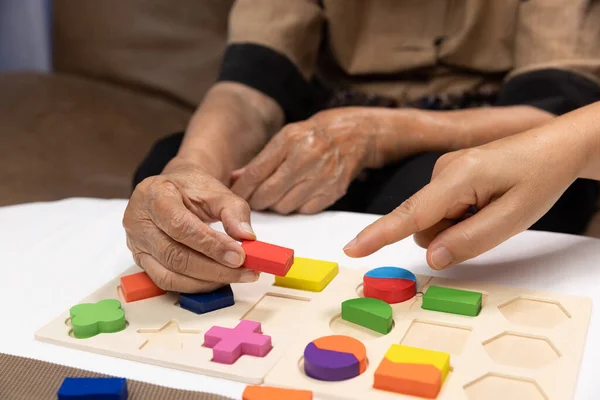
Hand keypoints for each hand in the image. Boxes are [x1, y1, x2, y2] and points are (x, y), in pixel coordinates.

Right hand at [123, 159, 259, 292]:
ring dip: (207, 282)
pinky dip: (196, 286)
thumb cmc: (192, 189)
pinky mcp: (142, 262)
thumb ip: (233, 210)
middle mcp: (138, 222)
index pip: (180, 226)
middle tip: (246, 271)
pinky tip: (218, 280)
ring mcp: (137, 245)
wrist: (174, 190)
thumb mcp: (216, 190)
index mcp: (153, 196)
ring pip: (170, 275)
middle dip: (215, 269)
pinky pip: (168, 282)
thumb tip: (246, 237)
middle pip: (175, 256)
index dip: (211, 245)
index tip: (239, 256)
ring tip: (237, 276)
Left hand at [230, 108, 382, 213]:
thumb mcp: (286, 136)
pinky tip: (294, 197)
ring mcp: (321, 177)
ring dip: (275, 205)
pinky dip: (295, 207)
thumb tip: (236, 178)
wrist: (355, 135)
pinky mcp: (333, 192)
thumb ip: (261, 159)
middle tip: (253, 200)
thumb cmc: (315, 134)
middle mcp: (305, 158)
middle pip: (268, 193)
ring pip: (284, 206)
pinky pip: (304, 210)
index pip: (257, 173)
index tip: (234, 195)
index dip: (242, 189)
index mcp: (290, 140)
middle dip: (256, 201)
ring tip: (275, 197)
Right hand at [343, 125, 587, 268]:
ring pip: (433, 220)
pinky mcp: (448, 174)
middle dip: (450, 235)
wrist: (558, 145)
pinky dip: (461, 215)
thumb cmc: (540, 177)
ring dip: (458, 225)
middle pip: (425, 225)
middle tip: (491, 220)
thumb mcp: (513, 219)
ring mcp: (443, 170)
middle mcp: (442, 170)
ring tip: (491, 207)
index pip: (411, 215)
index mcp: (457, 177)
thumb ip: (469, 242)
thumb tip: (432, 258)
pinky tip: (486, 200)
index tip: (351, 249)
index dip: (379, 235)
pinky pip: (442, 209)